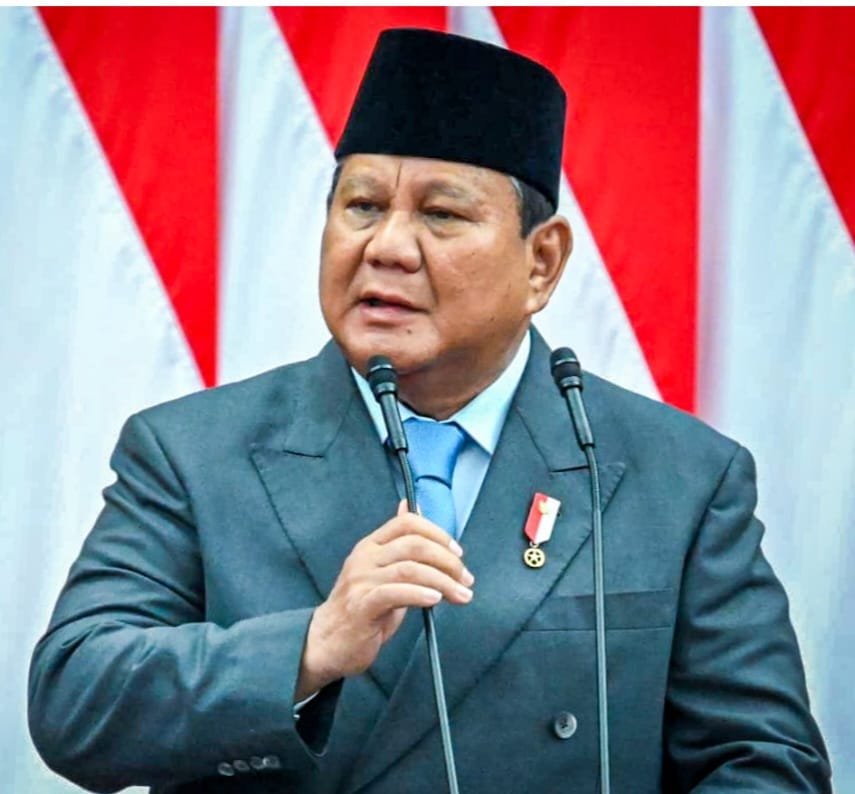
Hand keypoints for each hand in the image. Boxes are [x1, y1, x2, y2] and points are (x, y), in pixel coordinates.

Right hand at [295, 501, 473, 699]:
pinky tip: (436, 599)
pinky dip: (420, 594)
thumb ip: (399, 543)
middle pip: (414, 545)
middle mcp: (365, 557)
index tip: (458, 553)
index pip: (407, 522)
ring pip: (409, 569)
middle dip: (447, 560)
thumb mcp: (382, 569)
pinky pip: (395, 593)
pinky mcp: (361, 605)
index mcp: (371, 544)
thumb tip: (412, 507)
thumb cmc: (362, 606)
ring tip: (461, 595)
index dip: (437, 533)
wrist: (326, 642)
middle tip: (466, 579)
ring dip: (443, 581)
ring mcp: (361, 580)